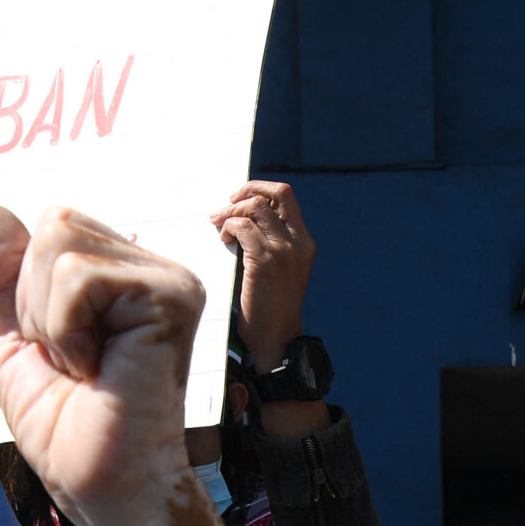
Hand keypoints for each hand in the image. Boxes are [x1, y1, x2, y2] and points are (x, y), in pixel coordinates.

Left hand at [0, 203, 201, 525]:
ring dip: (52, 320)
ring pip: (60, 241)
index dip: (28, 295)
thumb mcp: (16, 340)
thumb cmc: (68, 430)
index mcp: (121, 276)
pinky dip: (67, 330)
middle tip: (74, 364)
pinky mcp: (171, 296)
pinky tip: (100, 370)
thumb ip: (2, 275)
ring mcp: (168, 280)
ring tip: (87, 367)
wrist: (101, 487)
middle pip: (54, 225)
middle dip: (37, 304)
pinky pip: (77, 275)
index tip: (62, 355)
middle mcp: (151, 270)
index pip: (48, 230)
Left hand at [213, 181, 314, 372]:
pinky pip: (241, 227)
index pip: (286, 196)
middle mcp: (298, 242)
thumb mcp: (281, 269)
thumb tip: (244, 218)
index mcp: (304, 242)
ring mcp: (282, 250)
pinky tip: (224, 240)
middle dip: (245, 191)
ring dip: (231, 212)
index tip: (240, 196)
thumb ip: (271, 243)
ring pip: (255, 208)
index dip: (261, 188)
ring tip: (220, 227)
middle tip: (226, 204)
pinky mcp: (264, 261)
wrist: (276, 337)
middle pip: (274, 194)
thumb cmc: (272, 307)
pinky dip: (228, 228)